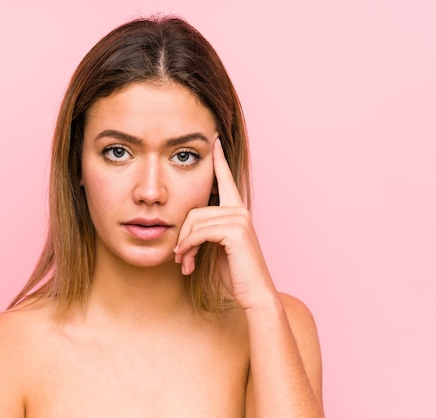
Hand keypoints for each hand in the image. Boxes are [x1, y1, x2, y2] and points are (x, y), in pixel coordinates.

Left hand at [174, 139, 276, 310]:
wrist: (253, 294)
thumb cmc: (234, 273)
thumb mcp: (215, 248)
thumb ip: (204, 231)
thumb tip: (184, 227)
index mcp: (236, 211)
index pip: (225, 179)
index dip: (219, 160)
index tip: (214, 140)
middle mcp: (239, 210)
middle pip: (194, 210)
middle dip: (183, 235)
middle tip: (181, 258)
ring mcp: (239, 218)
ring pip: (194, 222)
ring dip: (184, 245)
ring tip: (185, 263)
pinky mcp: (235, 230)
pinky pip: (198, 232)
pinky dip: (188, 247)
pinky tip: (187, 262)